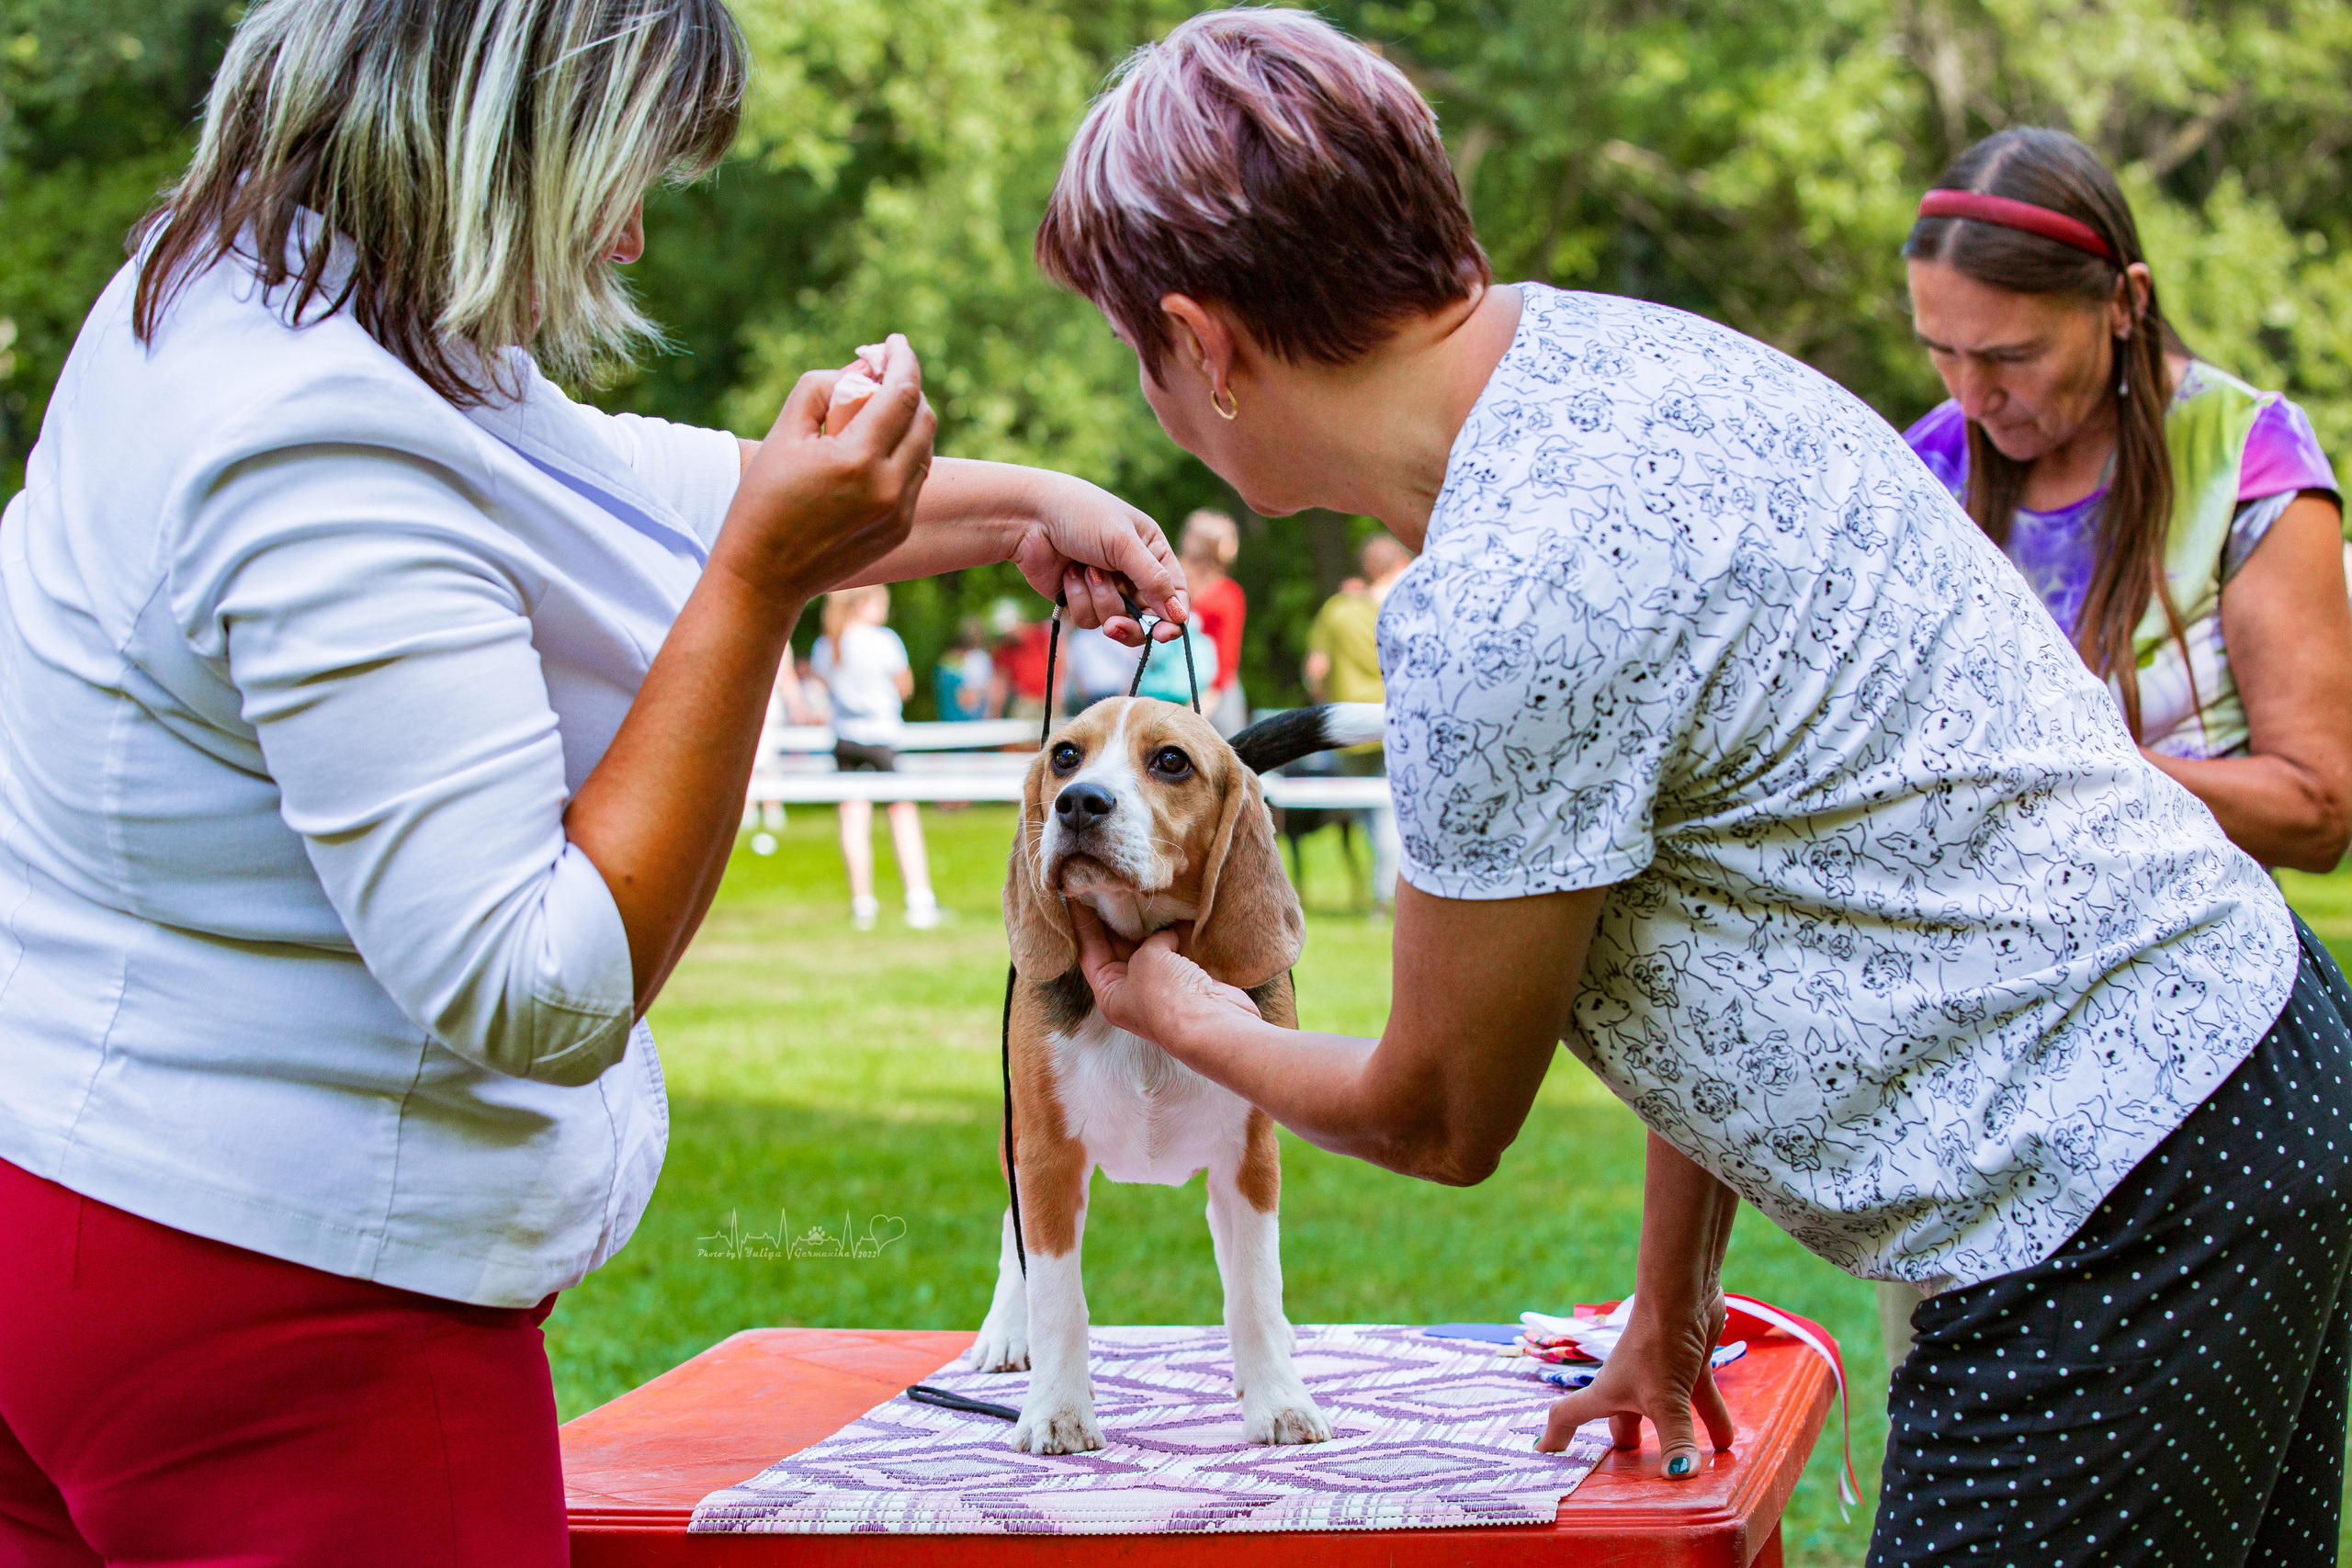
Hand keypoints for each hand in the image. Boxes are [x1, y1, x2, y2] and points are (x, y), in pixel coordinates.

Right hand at [713, 333, 936, 611]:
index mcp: (857, 459)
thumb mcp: (783, 434)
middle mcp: (888, 488)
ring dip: (908, 419)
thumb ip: (822, 389)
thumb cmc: (763, 499)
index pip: (902, 392)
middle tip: (882, 372)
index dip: (903, 359)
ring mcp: (899, 513)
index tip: (894, 342)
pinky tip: (876, 446)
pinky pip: (916, 478)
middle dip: (907, 386)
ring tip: (875, 407)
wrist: (764, 576)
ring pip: (924, 448)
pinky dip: (904, 452)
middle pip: (924, 418)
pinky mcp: (900, 530)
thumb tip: (860, 368)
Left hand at [1011, 472, 1188, 645]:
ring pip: (1114, 621)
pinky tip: (1068, 572)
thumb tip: (1180, 615)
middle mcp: (1132, 572)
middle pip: (1146, 618)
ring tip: (1084, 569)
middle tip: (1115, 627)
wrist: (1029, 516)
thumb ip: (1154, 580)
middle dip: (1129, 623)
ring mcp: (1105, 588)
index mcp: (1152, 551)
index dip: (1173, 617)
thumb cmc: (1081, 515)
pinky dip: (1077, 597)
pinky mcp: (1079, 599)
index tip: (1164, 633)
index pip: (1176, 593)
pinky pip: (1088, 619)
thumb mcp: (1124, 543)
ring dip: (1098, 599)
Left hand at [1070, 903, 1261, 1044]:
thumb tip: (1167, 935)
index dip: (1081, 921)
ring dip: (1147, 921)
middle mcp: (1132, 990)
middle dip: (1115, 916)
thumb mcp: (1145, 959)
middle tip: (1109, 883)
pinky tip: (1174, 907)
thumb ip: (1149, 940)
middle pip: (1118, 946)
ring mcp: (1161, 985)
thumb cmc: (1166, 995)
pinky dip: (1175, 930)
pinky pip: (1175, 949)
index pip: (1089, 950)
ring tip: (1139, 889)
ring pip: (1149, 946)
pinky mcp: (1187, 979)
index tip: (1075, 893)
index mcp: (1110, 993)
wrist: (1212, 1023)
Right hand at [1536, 1294, 1733, 1477]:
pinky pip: (1698, 1400)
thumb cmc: (1659, 1343)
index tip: (1546, 1455)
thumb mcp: (1665, 1399)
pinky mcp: (1687, 1365)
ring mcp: (1660, 1374)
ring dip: (1673, 1438)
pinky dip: (1712, 1420)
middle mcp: (1629, 1384)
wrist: (1683, 1292)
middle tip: (1627, 1474)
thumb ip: (1674, 1440)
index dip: (1556, 1436)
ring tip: (1684, 1468)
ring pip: (1662, 1414)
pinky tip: (1727, 1442)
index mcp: (1607, 1391)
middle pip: (1619, 1420)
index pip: (1569, 1415)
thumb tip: (1680, 1479)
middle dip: (1622, 1445)